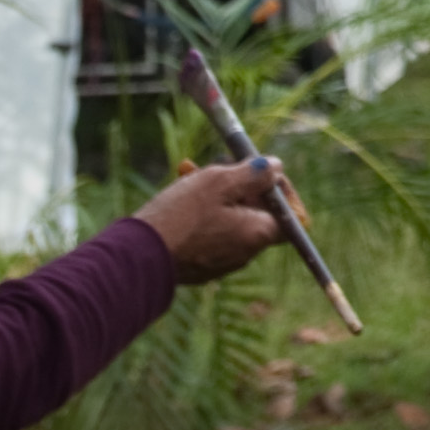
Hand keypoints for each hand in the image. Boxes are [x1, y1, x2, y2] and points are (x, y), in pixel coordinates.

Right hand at [138, 158, 293, 286]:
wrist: (138, 257)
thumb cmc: (181, 216)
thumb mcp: (219, 182)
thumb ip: (253, 173)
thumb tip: (276, 167)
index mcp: (258, 234)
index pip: (291, 215)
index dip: (281, 190)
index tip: (262, 171)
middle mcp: (245, 253)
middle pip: (258, 213)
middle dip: (242, 185)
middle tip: (219, 164)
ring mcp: (222, 262)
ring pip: (231, 219)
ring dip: (218, 195)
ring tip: (189, 172)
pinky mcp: (200, 265)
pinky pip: (211, 233)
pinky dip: (203, 213)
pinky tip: (181, 193)